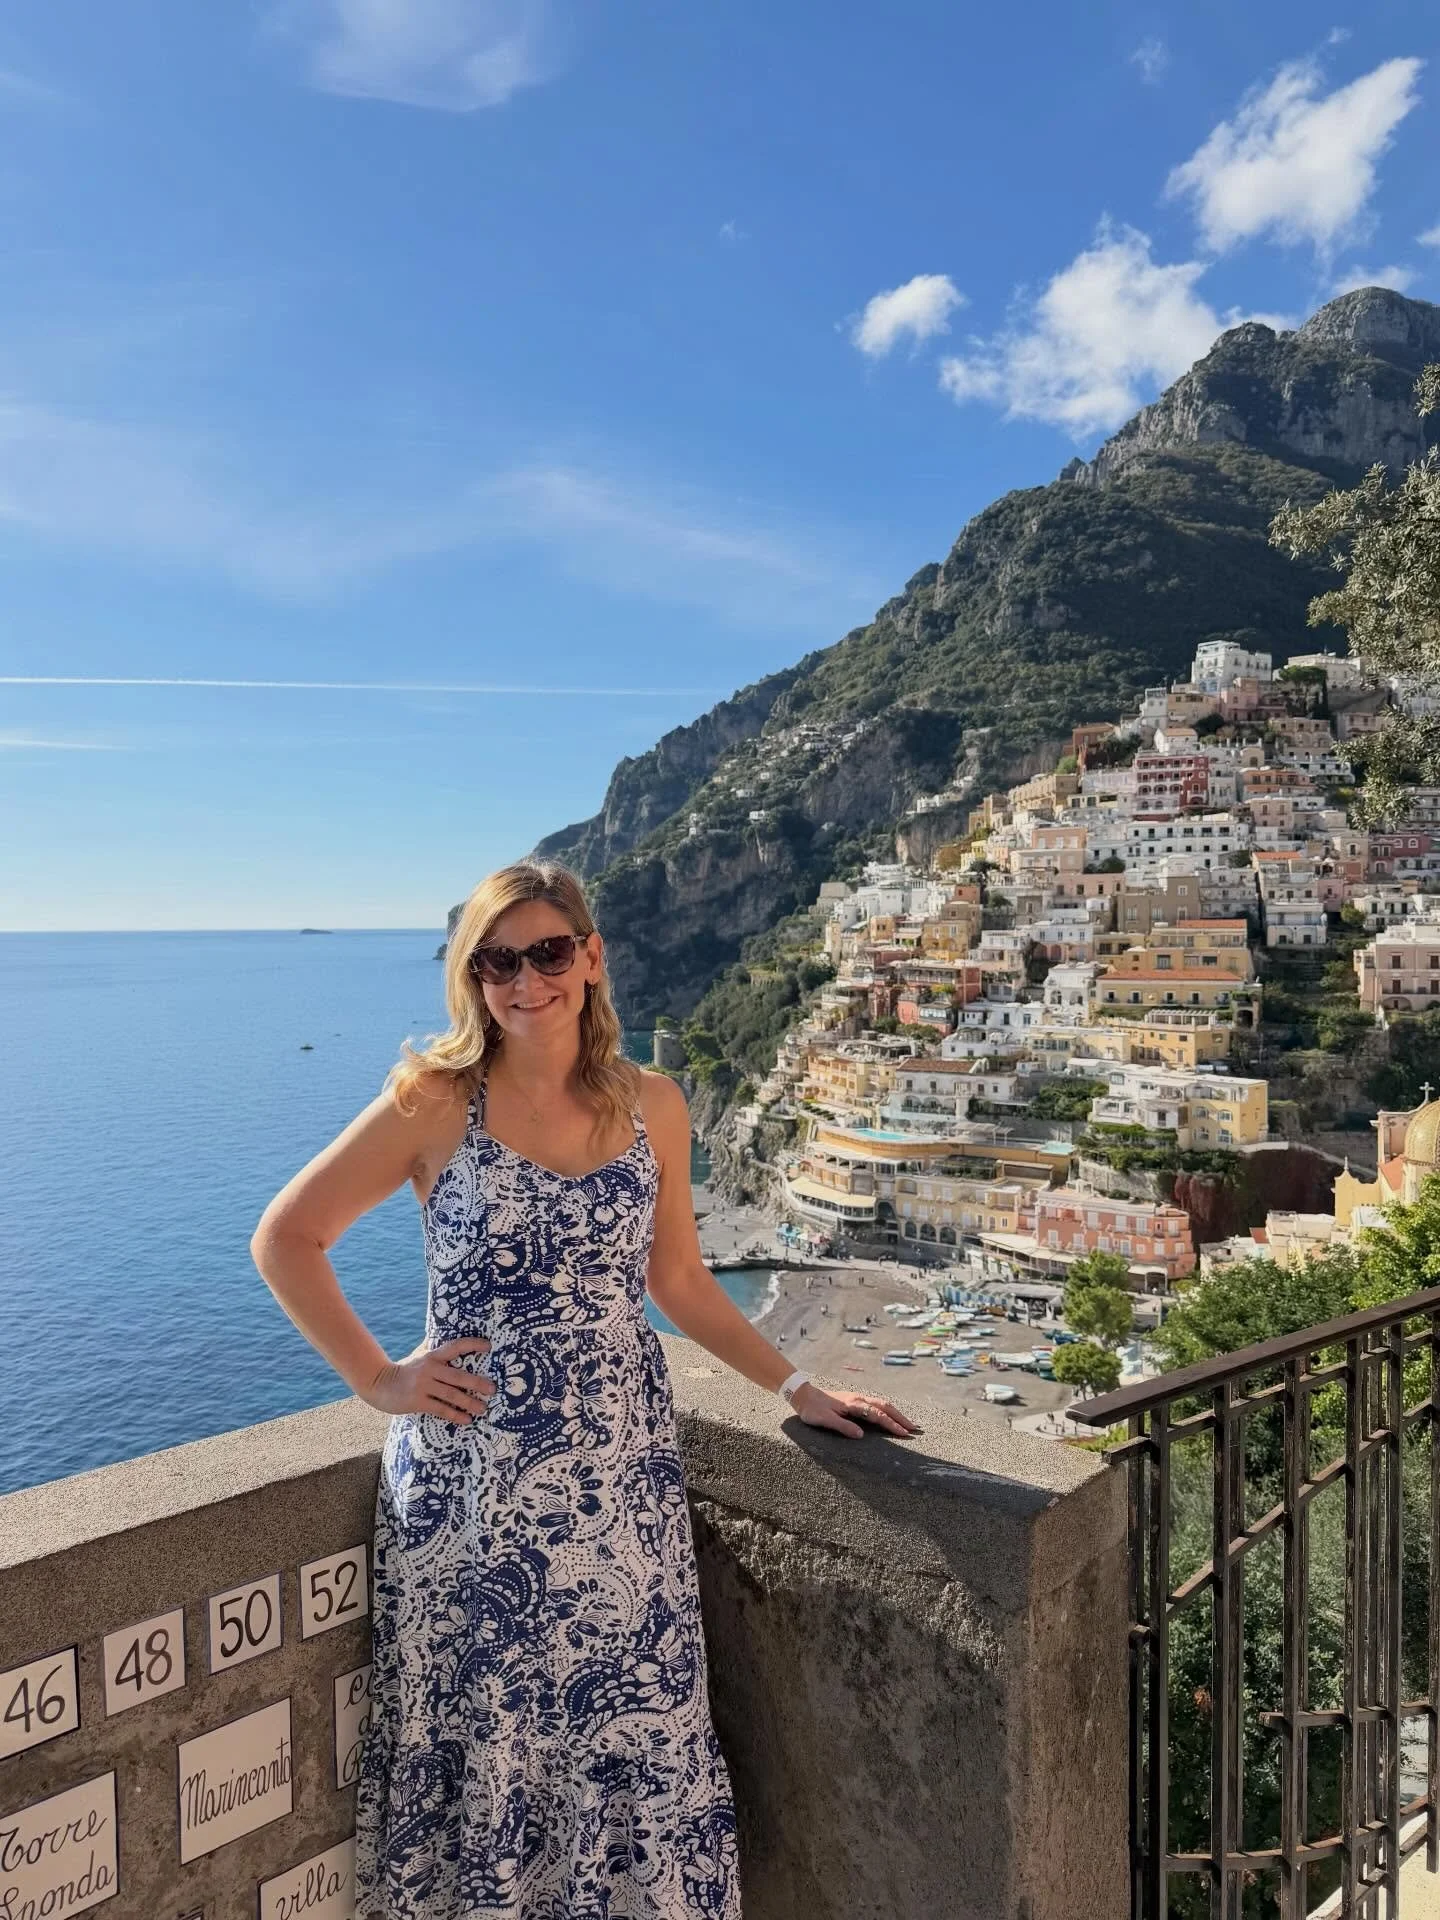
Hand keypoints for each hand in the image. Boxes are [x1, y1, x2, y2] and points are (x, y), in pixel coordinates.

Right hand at [363, 1336, 493, 1425]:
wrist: (380, 1384)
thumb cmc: (406, 1371)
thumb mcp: (421, 1358)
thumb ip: (438, 1355)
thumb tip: (458, 1347)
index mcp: (433, 1356)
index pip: (455, 1346)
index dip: (472, 1344)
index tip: (489, 1346)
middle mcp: (430, 1369)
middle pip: (458, 1376)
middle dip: (477, 1383)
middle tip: (493, 1389)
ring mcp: (423, 1385)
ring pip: (452, 1394)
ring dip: (470, 1402)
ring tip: (483, 1408)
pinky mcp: (418, 1401)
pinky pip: (441, 1409)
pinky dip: (455, 1415)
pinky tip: (467, 1419)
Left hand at [790, 1382, 922, 1439]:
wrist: (803, 1395)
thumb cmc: (812, 1409)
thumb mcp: (825, 1420)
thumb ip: (843, 1426)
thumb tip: (861, 1435)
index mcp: (853, 1404)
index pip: (877, 1414)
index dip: (891, 1424)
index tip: (904, 1433)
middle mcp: (858, 1399)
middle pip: (885, 1406)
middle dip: (900, 1417)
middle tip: (914, 1428)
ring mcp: (857, 1398)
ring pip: (881, 1404)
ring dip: (895, 1413)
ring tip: (907, 1424)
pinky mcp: (854, 1401)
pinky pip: (875, 1405)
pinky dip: (887, 1411)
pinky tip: (890, 1416)